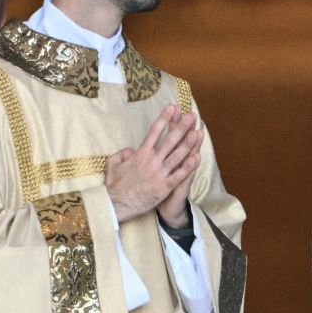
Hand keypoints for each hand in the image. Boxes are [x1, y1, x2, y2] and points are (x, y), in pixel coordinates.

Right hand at [107, 104, 201, 222]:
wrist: (116, 205)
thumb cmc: (115, 186)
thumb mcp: (113, 164)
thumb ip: (122, 154)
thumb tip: (131, 150)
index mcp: (140, 154)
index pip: (154, 132)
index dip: (164, 118)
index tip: (172, 107)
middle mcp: (151, 161)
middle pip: (170, 141)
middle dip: (181, 127)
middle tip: (191, 116)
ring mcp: (159, 174)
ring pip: (177, 156)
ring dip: (189, 143)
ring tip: (198, 132)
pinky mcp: (165, 187)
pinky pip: (179, 175)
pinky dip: (188, 166)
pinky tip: (197, 157)